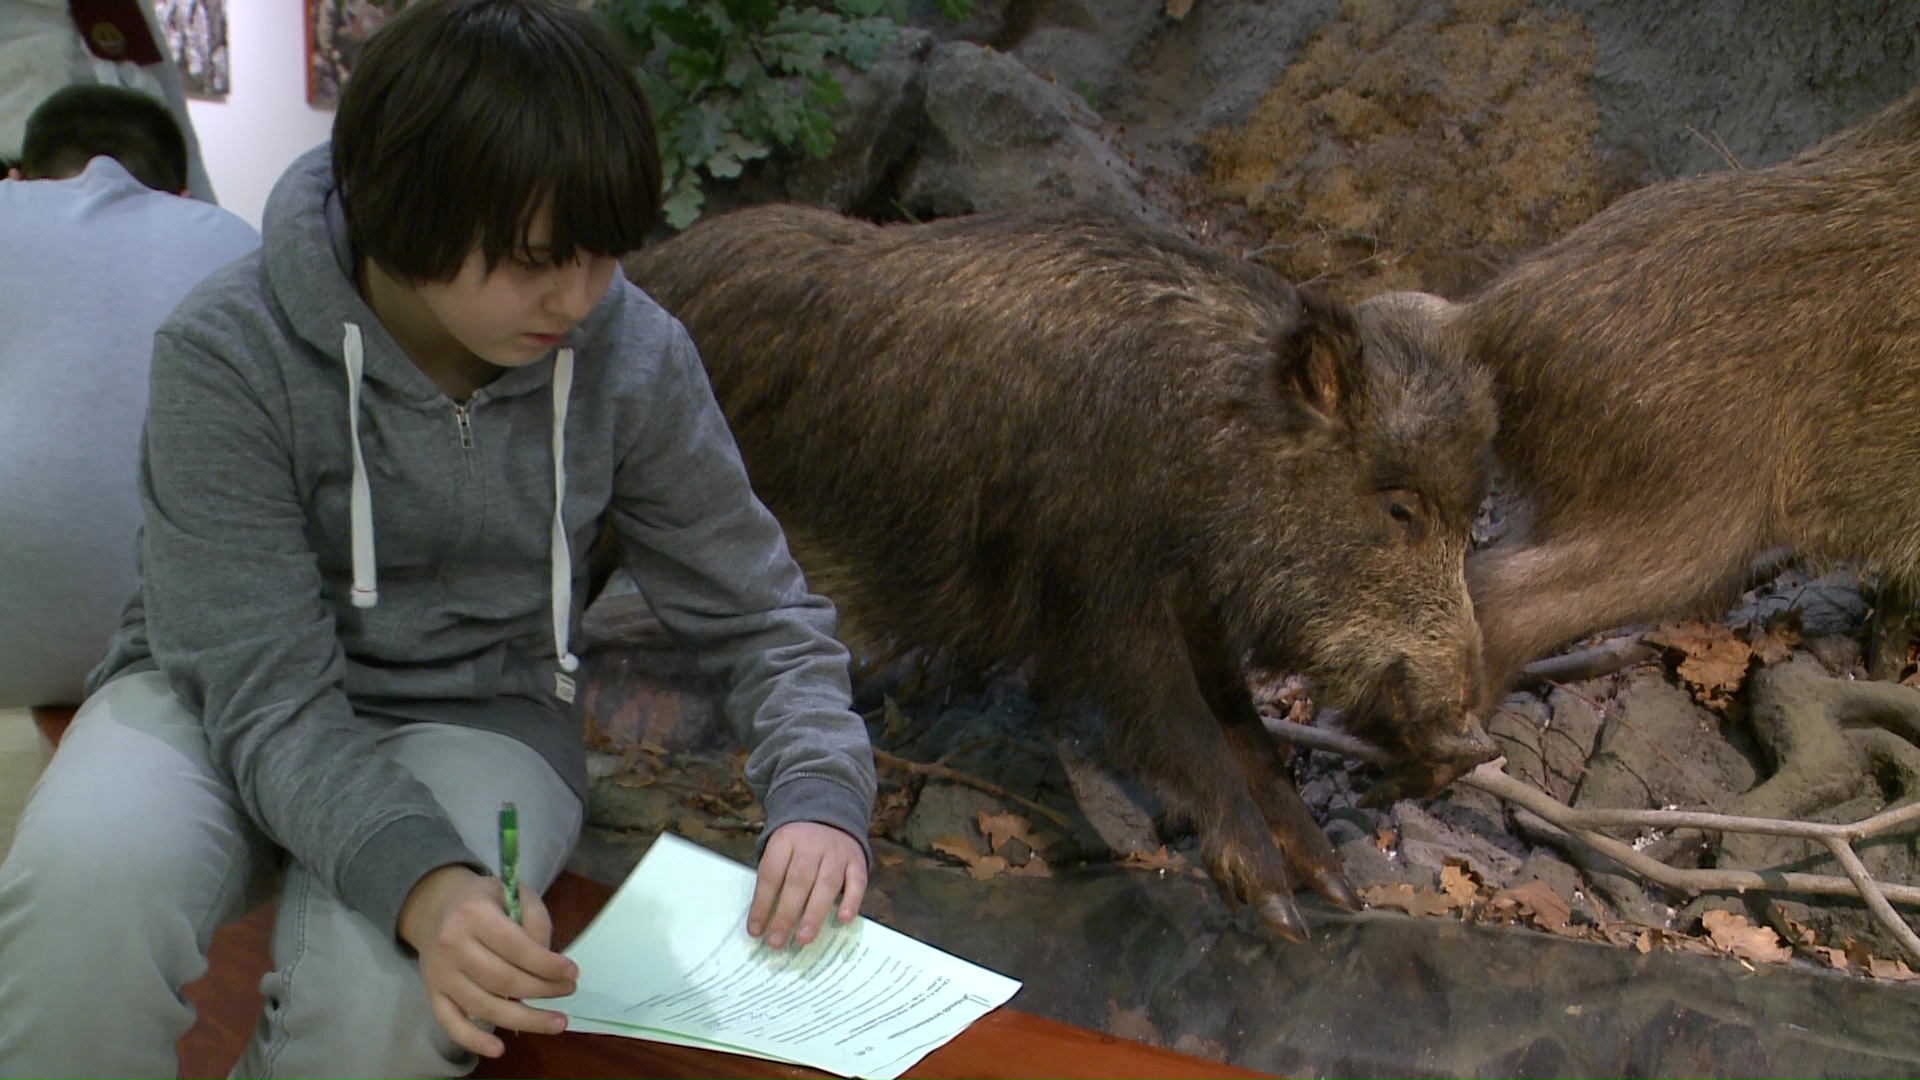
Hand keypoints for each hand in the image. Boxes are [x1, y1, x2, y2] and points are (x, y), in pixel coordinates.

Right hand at [397, 864, 578, 1057]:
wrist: (434, 907)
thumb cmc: (483, 899)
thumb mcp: (513, 892)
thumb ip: (535, 920)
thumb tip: (548, 961)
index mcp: (475, 915)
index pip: (516, 947)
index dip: (547, 964)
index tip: (573, 973)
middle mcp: (453, 946)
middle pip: (503, 980)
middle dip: (542, 990)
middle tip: (568, 991)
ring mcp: (440, 974)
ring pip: (484, 1006)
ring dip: (524, 1019)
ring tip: (556, 1023)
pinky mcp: (432, 993)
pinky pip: (451, 1023)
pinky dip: (473, 1040)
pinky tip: (499, 1051)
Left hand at [747, 822, 867, 948]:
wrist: (830, 816)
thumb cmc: (798, 845)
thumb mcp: (780, 850)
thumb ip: (774, 879)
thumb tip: (763, 922)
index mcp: (786, 840)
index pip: (771, 874)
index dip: (762, 904)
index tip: (756, 931)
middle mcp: (812, 844)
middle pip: (798, 881)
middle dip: (786, 914)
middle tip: (777, 942)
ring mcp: (837, 851)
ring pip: (826, 884)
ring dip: (814, 914)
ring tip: (803, 938)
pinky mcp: (857, 861)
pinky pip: (857, 881)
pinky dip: (851, 901)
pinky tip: (843, 919)